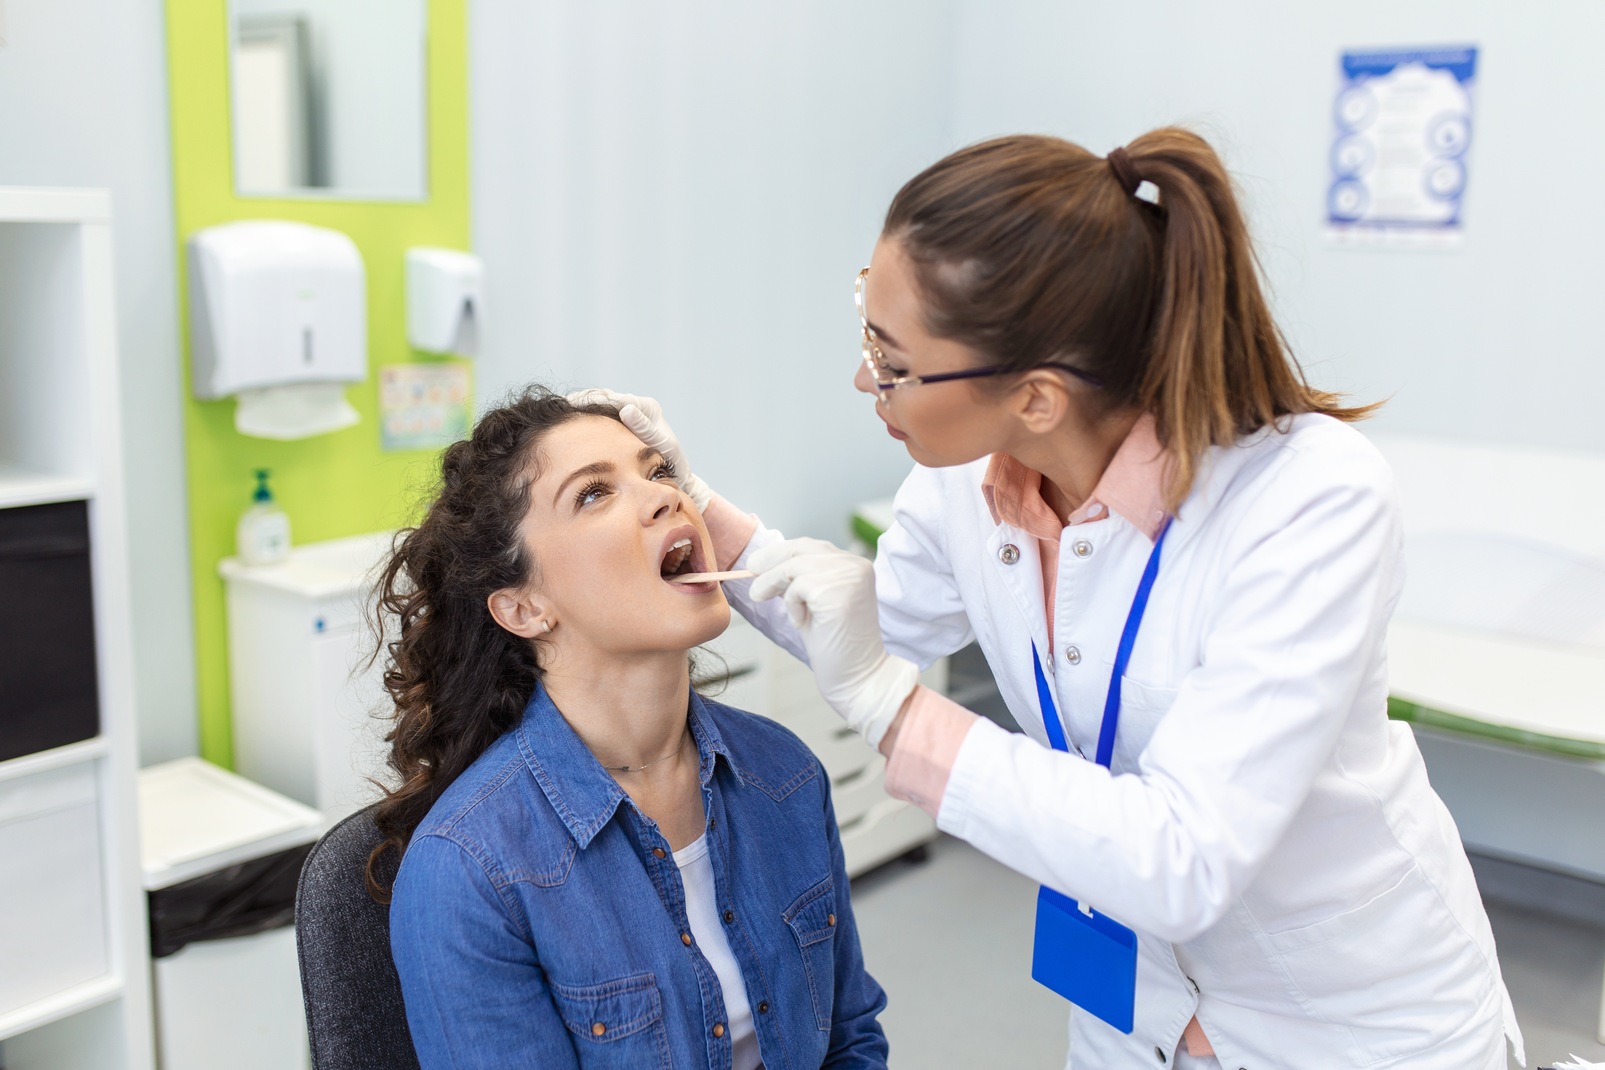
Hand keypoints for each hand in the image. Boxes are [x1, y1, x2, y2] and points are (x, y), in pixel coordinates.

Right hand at [567, 388, 713, 510]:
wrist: (676, 474)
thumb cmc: (671, 462)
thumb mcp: (661, 443)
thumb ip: (645, 427)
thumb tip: (626, 409)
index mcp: (647, 407)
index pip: (614, 398)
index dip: (591, 399)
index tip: (571, 402)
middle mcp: (638, 407)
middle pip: (603, 399)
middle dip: (581, 402)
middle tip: (558, 406)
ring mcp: (629, 417)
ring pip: (598, 409)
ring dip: (580, 412)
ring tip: (558, 416)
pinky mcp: (623, 427)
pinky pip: (600, 421)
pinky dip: (585, 423)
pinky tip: (570, 429)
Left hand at [748, 538, 919, 747]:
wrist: (857, 676)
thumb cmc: (835, 645)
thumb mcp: (814, 603)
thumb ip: (800, 580)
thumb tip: (764, 564)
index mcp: (855, 566)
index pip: (812, 546)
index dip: (781, 552)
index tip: (757, 563)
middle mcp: (856, 565)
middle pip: (802, 548)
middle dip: (770, 559)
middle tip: (750, 572)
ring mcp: (848, 577)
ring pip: (794, 565)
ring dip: (774, 583)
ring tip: (764, 599)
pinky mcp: (836, 592)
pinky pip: (797, 587)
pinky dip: (791, 605)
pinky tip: (802, 623)